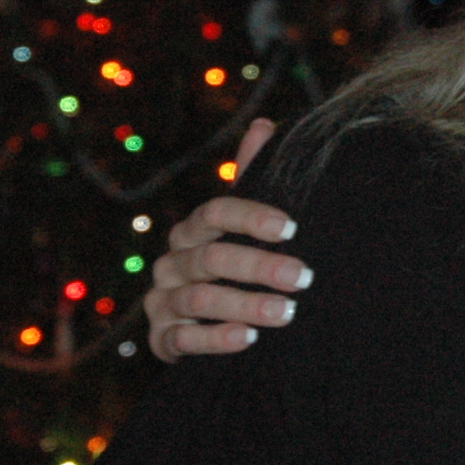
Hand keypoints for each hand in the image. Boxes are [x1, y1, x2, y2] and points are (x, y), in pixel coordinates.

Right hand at [145, 119, 311, 361]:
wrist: (210, 328)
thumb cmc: (238, 268)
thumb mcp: (248, 227)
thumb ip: (253, 179)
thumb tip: (264, 124)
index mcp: (193, 230)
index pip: (215, 212)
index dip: (251, 217)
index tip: (291, 227)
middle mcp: (171, 262)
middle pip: (212, 258)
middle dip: (260, 266)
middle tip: (303, 277)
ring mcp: (162, 301)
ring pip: (199, 299)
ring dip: (245, 304)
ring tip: (286, 313)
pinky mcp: (161, 339)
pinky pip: (181, 339)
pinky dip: (216, 339)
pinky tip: (249, 339)